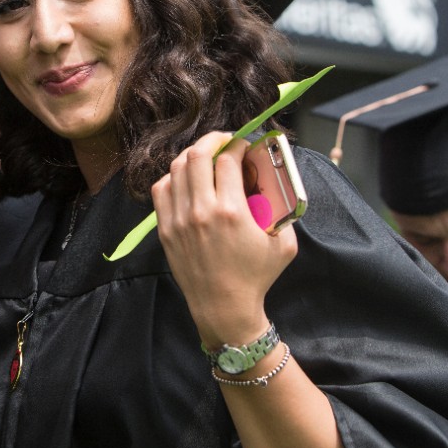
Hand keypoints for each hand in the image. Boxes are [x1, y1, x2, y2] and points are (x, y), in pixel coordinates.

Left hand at [152, 131, 297, 347]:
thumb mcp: (285, 243)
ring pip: (177, 168)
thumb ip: (283, 209)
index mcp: (231, 211)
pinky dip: (174, 177)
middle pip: (197, 154)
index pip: (228, 159)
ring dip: (194, 156)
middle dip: (213, 140)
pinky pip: (161, 189)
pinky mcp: (165, 229)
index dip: (238, 145)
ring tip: (207, 158)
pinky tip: (187, 180)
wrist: (224, 307)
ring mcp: (178, 219)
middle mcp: (201, 211)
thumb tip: (275, 181)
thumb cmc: (256, 277)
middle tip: (224, 143)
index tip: (244, 146)